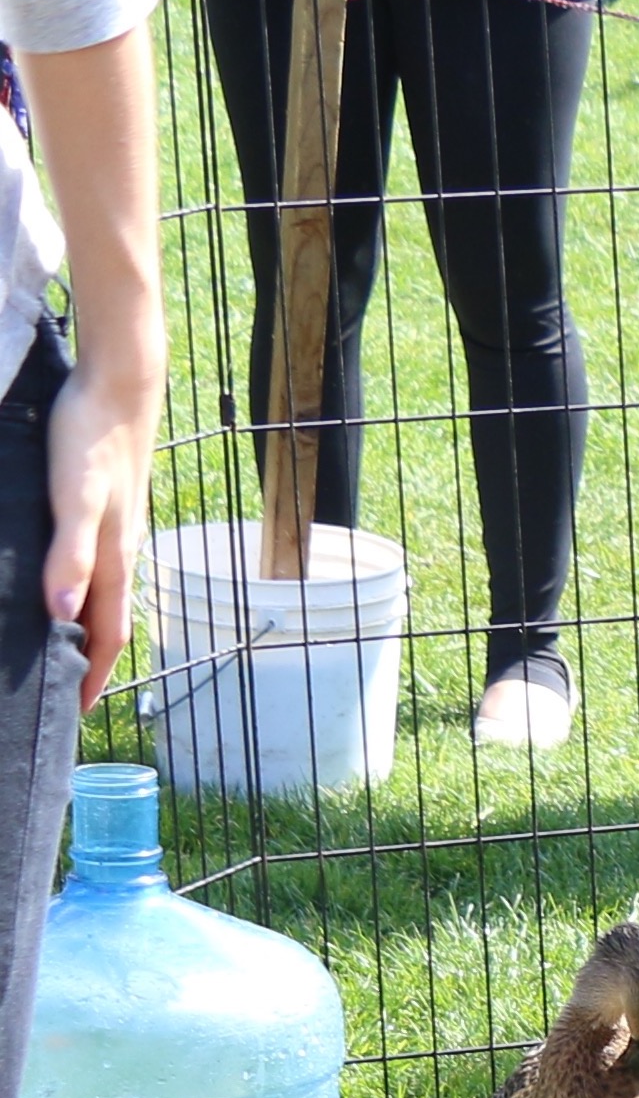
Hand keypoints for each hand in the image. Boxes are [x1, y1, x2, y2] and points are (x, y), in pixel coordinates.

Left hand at [41, 364, 148, 712]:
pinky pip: (96, 567)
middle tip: (68, 691)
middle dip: (93, 661)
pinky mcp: (104, 509)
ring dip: (89, 627)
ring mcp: (115, 532)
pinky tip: (64, 581)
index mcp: (114, 560)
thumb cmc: (90, 439)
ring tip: (66, 646)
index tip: (75, 710)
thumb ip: (68, 555)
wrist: (117, 386)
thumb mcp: (73, 499)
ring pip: (104, 595)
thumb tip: (59, 613)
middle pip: (109, 622)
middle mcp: (120, 553)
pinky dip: (82, 590)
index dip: (93, 675)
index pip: (107, 635)